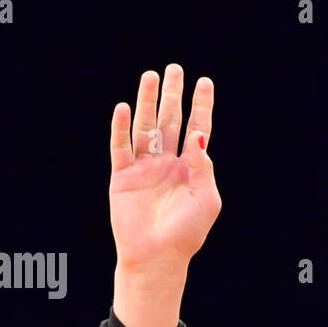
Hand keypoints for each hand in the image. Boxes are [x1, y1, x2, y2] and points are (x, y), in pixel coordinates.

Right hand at [109, 65, 221, 271]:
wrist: (157, 257)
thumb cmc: (186, 233)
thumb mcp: (206, 199)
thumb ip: (203, 166)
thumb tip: (199, 133)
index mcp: (191, 168)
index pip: (197, 129)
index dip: (201, 106)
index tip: (204, 82)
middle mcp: (167, 164)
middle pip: (170, 121)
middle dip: (172, 95)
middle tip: (174, 69)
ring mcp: (144, 168)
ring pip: (145, 127)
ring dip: (147, 102)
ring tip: (149, 76)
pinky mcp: (123, 177)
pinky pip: (121, 147)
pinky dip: (120, 128)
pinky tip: (122, 108)